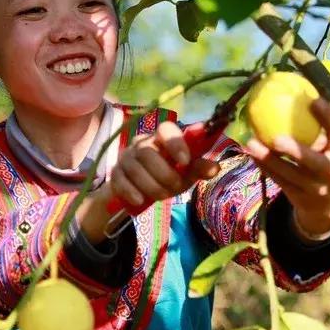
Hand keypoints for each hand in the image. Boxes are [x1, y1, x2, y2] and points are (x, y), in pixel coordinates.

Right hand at [78, 122, 219, 244]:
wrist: (141, 190)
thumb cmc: (168, 175)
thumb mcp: (186, 172)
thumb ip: (199, 168)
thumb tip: (214, 167)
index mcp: (161, 137)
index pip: (166, 129)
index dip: (175, 143)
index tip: (185, 162)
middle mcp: (141, 142)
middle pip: (147, 152)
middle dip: (164, 174)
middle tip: (175, 187)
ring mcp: (126, 157)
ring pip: (135, 168)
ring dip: (151, 186)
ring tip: (163, 195)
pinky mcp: (115, 173)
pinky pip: (120, 180)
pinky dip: (131, 191)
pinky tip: (141, 200)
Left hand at [244, 98, 329, 237]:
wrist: (327, 206)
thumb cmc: (326, 163)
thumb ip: (321, 127)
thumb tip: (298, 91)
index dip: (327, 117)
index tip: (312, 100)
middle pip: (316, 163)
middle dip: (297, 151)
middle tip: (276, 138)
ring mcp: (315, 188)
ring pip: (290, 174)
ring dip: (269, 159)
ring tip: (251, 144)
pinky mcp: (299, 198)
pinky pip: (278, 181)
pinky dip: (264, 167)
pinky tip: (251, 154)